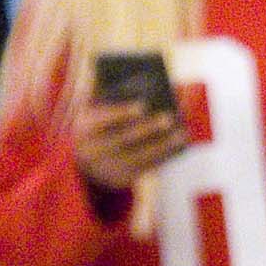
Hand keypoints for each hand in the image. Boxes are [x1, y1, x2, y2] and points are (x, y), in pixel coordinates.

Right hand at [69, 91, 189, 191]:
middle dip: (148, 128)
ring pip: (139, 157)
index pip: (102, 120)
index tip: (142, 105)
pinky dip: (164, 156)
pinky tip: (179, 145)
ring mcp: (108, 168)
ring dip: (163, 145)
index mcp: (84, 128)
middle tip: (169, 117)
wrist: (84, 161)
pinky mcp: (122, 180)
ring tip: (181, 133)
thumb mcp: (93, 109)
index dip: (122, 113)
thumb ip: (106, 94)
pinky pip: (147, 168)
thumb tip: (137, 85)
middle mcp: (93, 151)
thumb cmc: (95, 124)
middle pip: (124, 140)